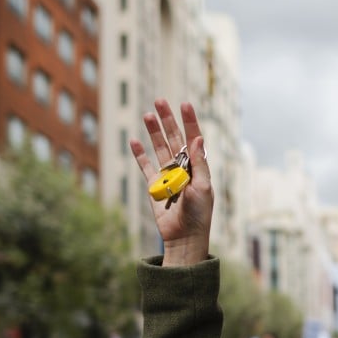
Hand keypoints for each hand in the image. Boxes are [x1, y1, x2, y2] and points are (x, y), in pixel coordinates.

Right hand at [129, 99, 213, 266]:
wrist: (184, 237)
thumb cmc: (198, 214)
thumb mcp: (203, 187)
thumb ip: (199, 163)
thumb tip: (198, 138)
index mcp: (197, 167)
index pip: (193, 139)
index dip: (189, 121)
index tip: (184, 104)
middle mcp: (183, 168)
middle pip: (174, 138)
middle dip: (168, 120)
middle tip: (160, 101)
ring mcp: (168, 176)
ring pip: (159, 148)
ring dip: (154, 132)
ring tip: (147, 115)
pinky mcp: (154, 186)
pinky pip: (145, 167)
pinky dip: (139, 154)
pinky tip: (134, 140)